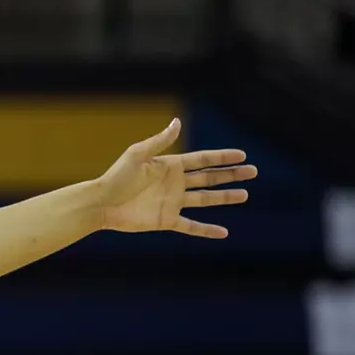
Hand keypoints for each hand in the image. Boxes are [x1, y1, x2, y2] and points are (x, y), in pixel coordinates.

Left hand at [91, 119, 252, 238]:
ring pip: (205, 200)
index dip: (222, 157)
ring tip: (245, 194)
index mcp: (170, 165)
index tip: (242, 155)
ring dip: (225, 198)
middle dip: (231, 175)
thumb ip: (160, 141)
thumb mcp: (138, 154)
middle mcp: (175, 183)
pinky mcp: (166, 220)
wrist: (101, 203)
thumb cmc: (116, 177)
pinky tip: (224, 232)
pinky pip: (191, 226)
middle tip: (253, 172)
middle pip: (210, 178)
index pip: (203, 160)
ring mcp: (172, 202)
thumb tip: (178, 122)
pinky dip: (207, 230)